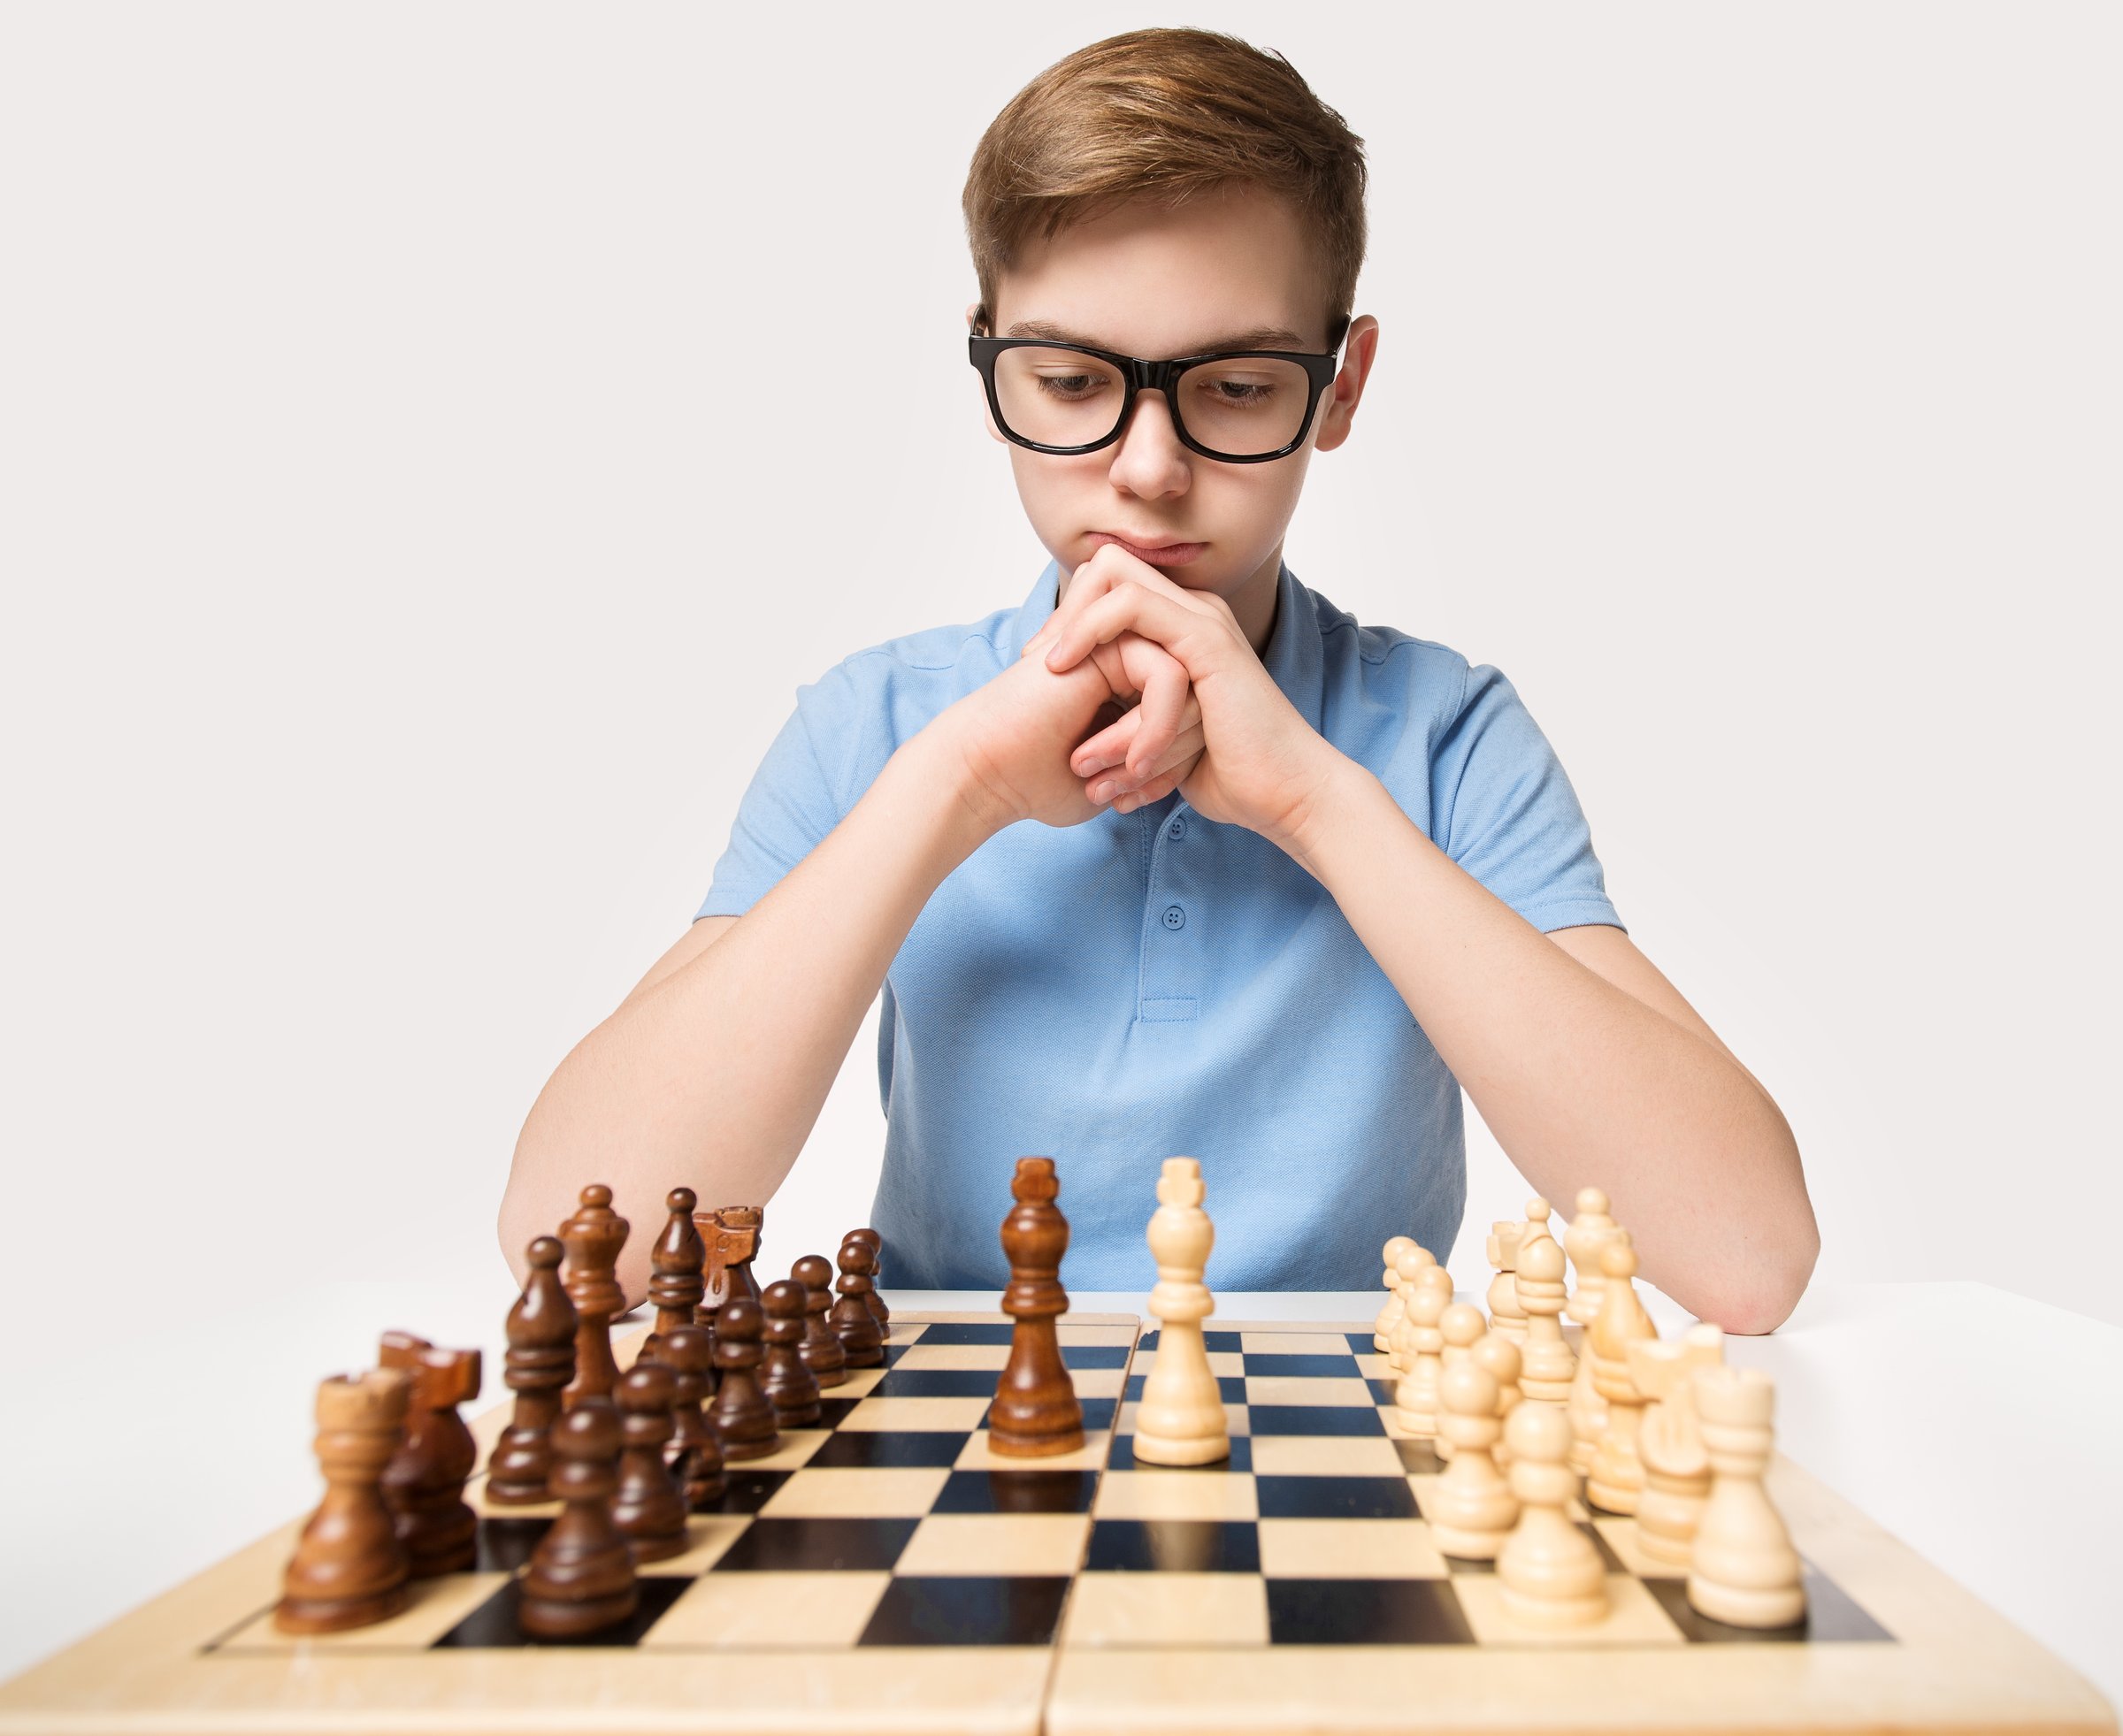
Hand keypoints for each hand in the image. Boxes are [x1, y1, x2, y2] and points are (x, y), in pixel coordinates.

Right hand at [937, 619, 1201, 834]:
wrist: (986, 773)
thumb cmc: (1038, 783)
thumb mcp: (1114, 777)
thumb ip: (1155, 759)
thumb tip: (1206, 764)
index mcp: (1124, 683)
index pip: (1192, 712)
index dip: (1174, 763)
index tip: (1135, 801)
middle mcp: (1122, 655)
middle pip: (1200, 693)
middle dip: (1176, 752)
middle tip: (1131, 791)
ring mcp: (1115, 643)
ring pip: (1190, 683)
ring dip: (1165, 742)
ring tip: (1125, 777)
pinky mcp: (1106, 643)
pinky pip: (1167, 677)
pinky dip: (1157, 727)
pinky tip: (1128, 759)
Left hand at [1020, 542, 1344, 847]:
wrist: (1279, 794)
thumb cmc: (1224, 773)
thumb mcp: (1158, 735)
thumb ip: (1129, 711)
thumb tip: (1082, 727)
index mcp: (1182, 630)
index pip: (1111, 588)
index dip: (1070, 617)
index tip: (1041, 670)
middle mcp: (1194, 612)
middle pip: (1107, 567)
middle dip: (1063, 613)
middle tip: (1036, 665)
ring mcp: (1203, 619)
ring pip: (1113, 581)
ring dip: (1073, 632)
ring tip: (1046, 679)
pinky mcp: (1205, 637)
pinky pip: (1130, 608)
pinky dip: (1090, 632)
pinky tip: (1064, 672)